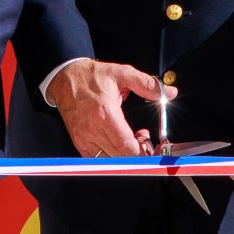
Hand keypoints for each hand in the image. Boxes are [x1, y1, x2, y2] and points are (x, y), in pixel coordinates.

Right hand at [41, 59, 167, 157]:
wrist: (65, 78)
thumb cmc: (91, 77)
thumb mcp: (122, 74)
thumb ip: (147, 84)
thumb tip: (168, 92)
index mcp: (105, 114)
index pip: (126, 145)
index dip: (141, 151)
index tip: (150, 146)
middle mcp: (93, 129)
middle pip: (120, 155)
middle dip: (137, 152)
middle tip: (143, 139)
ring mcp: (84, 138)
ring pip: (110, 159)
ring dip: (124, 154)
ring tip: (130, 139)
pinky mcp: (79, 142)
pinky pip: (97, 159)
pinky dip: (110, 155)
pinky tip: (116, 143)